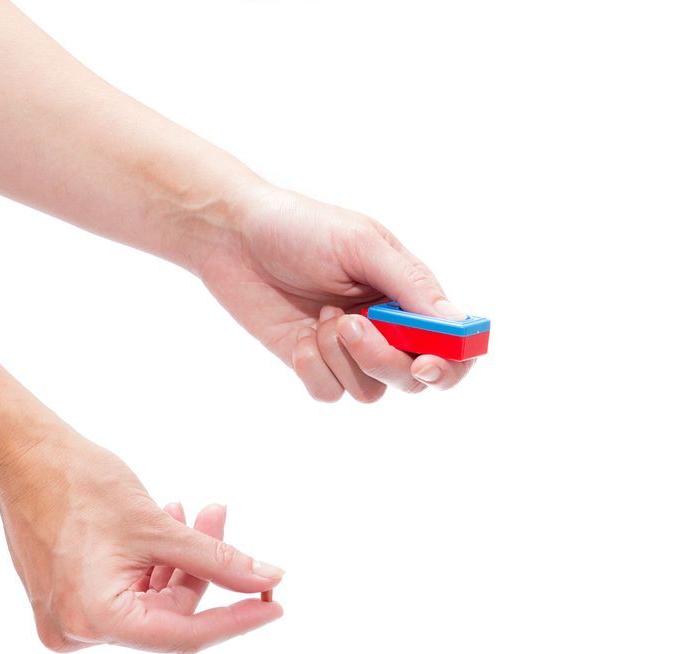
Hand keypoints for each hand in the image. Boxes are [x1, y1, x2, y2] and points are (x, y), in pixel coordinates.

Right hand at [0, 430, 283, 653]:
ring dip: (180, 562)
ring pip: (152, 604)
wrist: (18, 455)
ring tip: (193, 511)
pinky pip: (128, 595)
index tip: (276, 603)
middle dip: (203, 570)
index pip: (185, 635)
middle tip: (221, 517)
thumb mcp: (160, 527)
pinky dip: (153, 566)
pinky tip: (167, 524)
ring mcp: (71, 622)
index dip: (237, 619)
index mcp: (97, 621)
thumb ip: (219, 560)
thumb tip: (269, 579)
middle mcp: (79, 632)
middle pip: (170, 617)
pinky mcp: (69, 604)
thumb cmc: (79, 486)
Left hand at [196, 184, 474, 402]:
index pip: (454, 345)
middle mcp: (387, 329)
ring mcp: (351, 351)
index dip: (453, 362)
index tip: (427, 363)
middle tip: (352, 328)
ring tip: (319, 315)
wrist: (231, 234)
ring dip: (342, 357)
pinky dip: (314, 369)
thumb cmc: (300, 227)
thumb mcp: (362, 245)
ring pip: (371, 390)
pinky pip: (331, 393)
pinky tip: (299, 336)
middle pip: (415, 378)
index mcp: (409, 297)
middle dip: (385, 361)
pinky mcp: (315, 365)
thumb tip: (456, 324)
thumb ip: (411, 286)